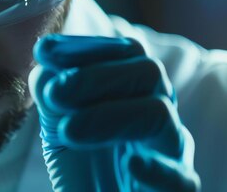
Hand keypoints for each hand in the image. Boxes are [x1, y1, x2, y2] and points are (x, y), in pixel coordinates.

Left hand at [29, 35, 200, 190]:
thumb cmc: (84, 168)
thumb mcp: (59, 126)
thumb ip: (51, 91)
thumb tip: (46, 62)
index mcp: (135, 93)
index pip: (126, 52)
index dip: (85, 47)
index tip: (44, 52)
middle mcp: (158, 115)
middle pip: (149, 71)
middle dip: (96, 76)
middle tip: (54, 92)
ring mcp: (172, 153)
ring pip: (158, 114)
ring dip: (109, 115)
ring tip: (67, 131)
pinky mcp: (177, 189)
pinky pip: (181, 177)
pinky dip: (158, 168)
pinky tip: (132, 164)